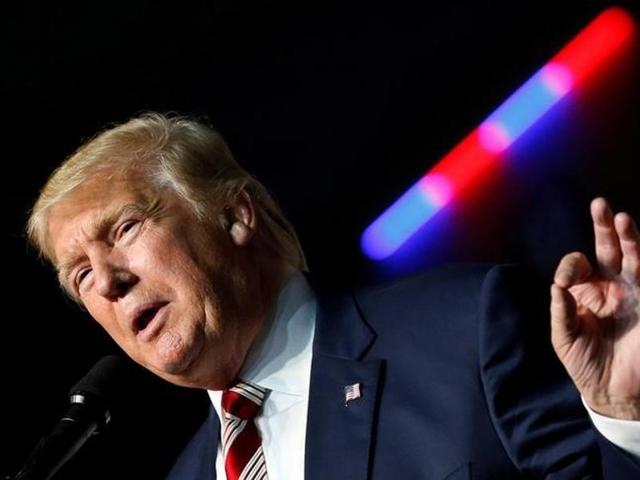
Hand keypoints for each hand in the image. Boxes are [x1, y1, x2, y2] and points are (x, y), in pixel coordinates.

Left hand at [551, 197, 639, 419]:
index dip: (571, 266)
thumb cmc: (585, 362)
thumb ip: (561, 311)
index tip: (567, 281)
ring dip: (630, 239)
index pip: (578, 264)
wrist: (613, 392)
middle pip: (609, 249)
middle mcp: (611, 287)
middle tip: (600, 204)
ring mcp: (633, 294)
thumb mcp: (564, 337)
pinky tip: (637, 250)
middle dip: (604, 227)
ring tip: (623, 219)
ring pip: (634, 259)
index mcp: (586, 292)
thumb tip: (558, 286)